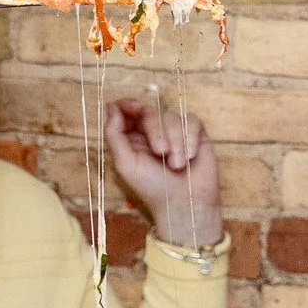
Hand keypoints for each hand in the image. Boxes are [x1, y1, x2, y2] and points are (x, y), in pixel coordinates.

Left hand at [105, 98, 222, 247]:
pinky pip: (192, 120)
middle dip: (156, 130)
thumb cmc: (152, 187)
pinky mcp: (195, 134)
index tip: (135, 108)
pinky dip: (190, 138)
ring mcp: (174, 132)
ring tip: (177, 165)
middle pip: (149, 112)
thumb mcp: (125, 163)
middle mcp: (151, 133)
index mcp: (131, 139)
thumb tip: (112, 107)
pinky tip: (190, 156)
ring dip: (175, 141)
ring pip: (171, 116)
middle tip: (161, 153)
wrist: (185, 202)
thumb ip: (114, 134)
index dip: (127, 104)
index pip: (126, 111)